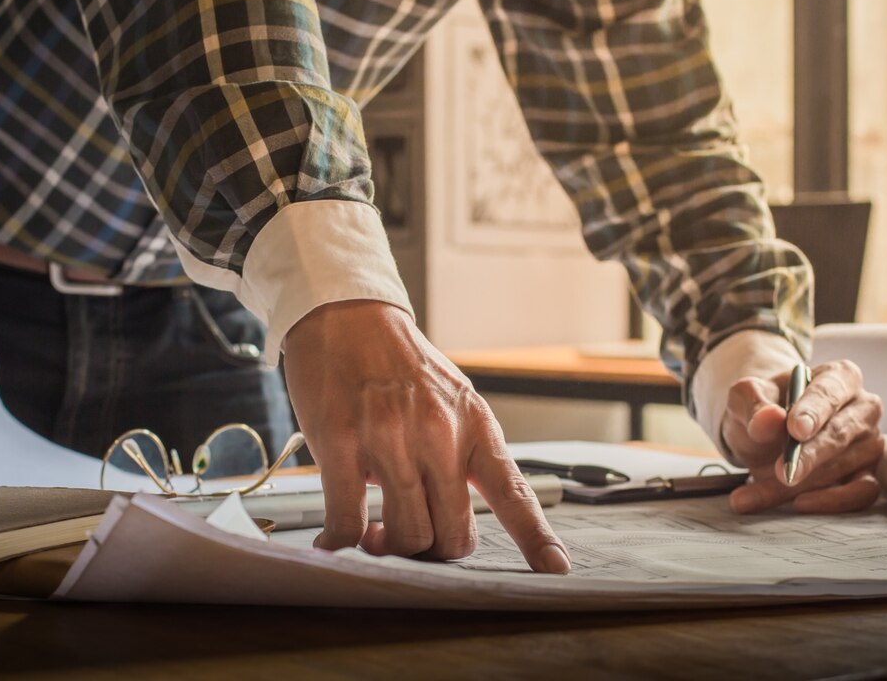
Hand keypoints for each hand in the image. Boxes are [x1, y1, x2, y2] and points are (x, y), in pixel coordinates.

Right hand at [282, 300, 569, 572]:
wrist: (348, 315)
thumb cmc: (401, 364)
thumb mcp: (454, 400)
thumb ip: (463, 454)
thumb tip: (454, 516)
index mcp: (475, 425)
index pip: (514, 492)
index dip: (535, 538)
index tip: (555, 570)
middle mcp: (438, 434)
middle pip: (452, 534)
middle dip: (433, 552)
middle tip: (412, 540)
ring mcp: (389, 439)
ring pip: (406, 535)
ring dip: (388, 548)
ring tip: (373, 534)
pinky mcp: (340, 443)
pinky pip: (348, 521)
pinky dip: (340, 542)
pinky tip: (332, 539)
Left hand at [721, 359, 883, 513]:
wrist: (764, 434)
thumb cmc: (763, 407)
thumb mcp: (746, 397)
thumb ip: (754, 404)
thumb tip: (768, 418)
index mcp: (839, 376)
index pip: (829, 392)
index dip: (812, 412)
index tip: (794, 430)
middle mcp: (862, 408)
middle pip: (840, 433)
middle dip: (808, 455)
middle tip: (781, 471)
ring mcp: (869, 443)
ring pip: (841, 468)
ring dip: (798, 485)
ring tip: (753, 495)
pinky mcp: (868, 475)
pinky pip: (860, 493)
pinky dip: (829, 502)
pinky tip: (797, 505)